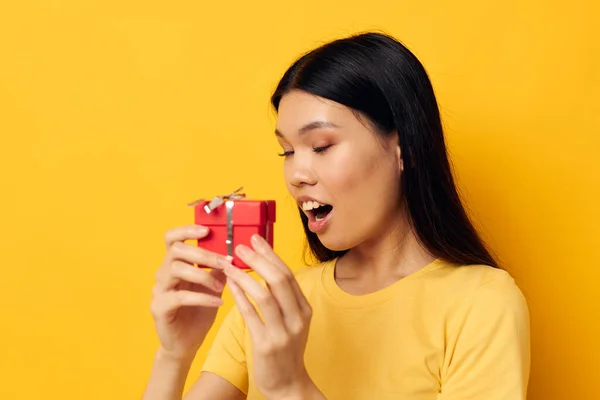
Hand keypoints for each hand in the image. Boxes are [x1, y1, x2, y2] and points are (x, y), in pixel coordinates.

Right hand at [150, 225, 228, 361]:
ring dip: (202, 275)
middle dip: (203, 253)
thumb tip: (234, 251)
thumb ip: (218, 269)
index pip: (172, 238)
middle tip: (225, 261)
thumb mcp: (213, 286)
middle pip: (176, 250)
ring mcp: (159, 290)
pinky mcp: (159, 307)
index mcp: (175, 264)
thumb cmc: (199, 313)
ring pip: (175, 269)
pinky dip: (201, 297)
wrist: (186, 344)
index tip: (206, 230)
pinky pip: (179, 296)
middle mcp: (163, 274)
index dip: (186, 230)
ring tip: (222, 286)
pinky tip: (218, 301)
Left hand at [219, 234, 322, 399]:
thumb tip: (266, 268)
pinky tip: (230, 285)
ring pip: (265, 296)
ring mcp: (283, 332)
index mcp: (305, 309)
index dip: (271, 254)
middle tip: (242, 246)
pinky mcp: (266, 345)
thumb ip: (283, 298)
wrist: (288, 384)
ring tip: (230, 264)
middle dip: (259, 259)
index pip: (288, 274)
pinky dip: (240, 297)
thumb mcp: (293, 321)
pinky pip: (251, 315)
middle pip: (279, 280)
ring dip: (246, 276)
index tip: (256, 239)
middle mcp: (297, 319)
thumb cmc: (286, 349)